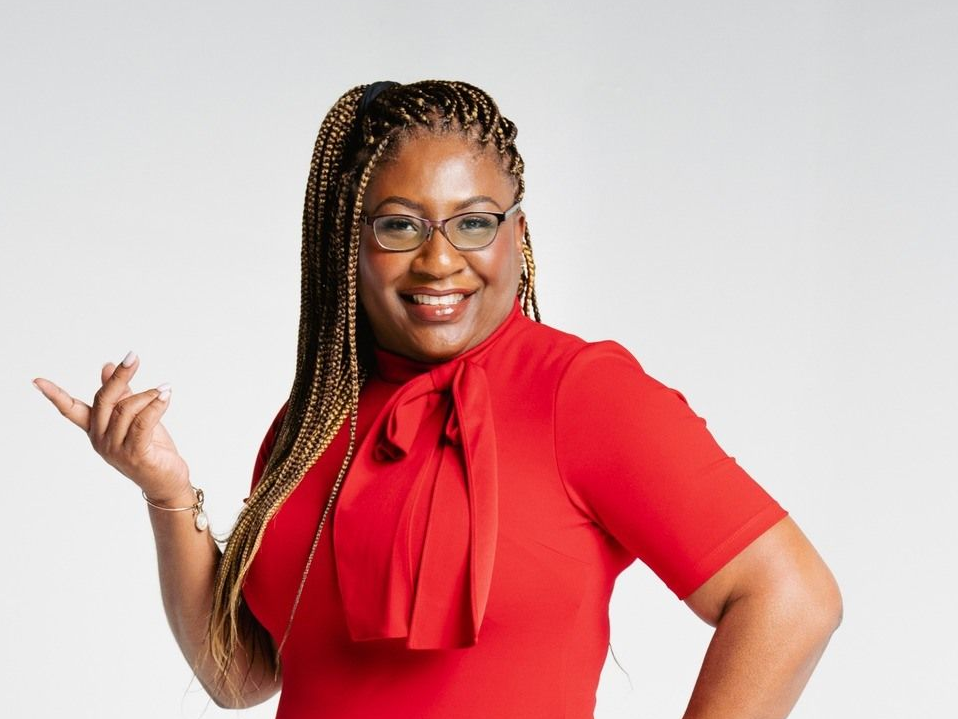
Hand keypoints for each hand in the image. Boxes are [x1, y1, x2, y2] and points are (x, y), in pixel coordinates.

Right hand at [33, 351, 190, 502]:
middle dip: (118, 376)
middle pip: (104, 400)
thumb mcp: (134, 417)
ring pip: (127, 409)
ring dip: (149, 395)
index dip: (55, 395)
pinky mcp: (135, 454)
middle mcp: (100, 439)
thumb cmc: (151, 447)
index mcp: (96, 429)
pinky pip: (143, 422)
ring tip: (164, 389)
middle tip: (133, 358)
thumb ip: (120, 394)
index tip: (37, 381)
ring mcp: (116, 449)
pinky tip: (165, 395)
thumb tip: (105, 366)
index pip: (71, 410)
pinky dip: (156, 405)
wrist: (167, 480)